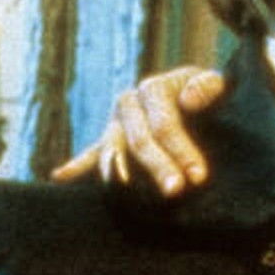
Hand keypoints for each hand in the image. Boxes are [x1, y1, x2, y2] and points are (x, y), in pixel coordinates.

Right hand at [51, 66, 226, 195]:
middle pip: (139, 140)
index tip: (199, 176)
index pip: (164, 123)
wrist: (198, 98)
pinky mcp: (111, 140)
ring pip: (113, 149)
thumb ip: (207, 87)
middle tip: (175, 190)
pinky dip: (76, 165)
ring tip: (122, 188)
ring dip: (119, 172)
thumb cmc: (210, 96)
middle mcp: (129, 104)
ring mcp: (116, 123)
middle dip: (158, 166)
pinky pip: (91, 153)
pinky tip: (59, 177)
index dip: (181, 149)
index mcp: (153, 89)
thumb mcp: (215, 83)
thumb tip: (187, 101)